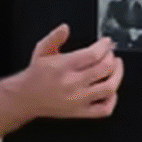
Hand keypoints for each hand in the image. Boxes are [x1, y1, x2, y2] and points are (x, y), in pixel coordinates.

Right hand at [9, 24, 123, 119]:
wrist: (24, 98)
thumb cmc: (35, 75)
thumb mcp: (42, 50)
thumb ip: (54, 37)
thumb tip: (65, 28)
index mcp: (64, 67)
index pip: (94, 54)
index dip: (105, 46)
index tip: (107, 43)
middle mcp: (72, 83)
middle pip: (105, 69)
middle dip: (112, 58)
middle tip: (111, 53)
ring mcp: (78, 100)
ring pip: (108, 88)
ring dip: (117, 75)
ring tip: (116, 68)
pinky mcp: (79, 112)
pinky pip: (104, 109)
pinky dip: (112, 100)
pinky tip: (111, 91)